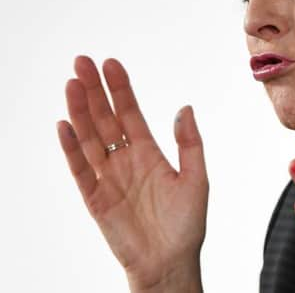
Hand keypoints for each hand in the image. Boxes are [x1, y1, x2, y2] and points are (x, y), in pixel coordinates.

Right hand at [57, 56, 207, 291]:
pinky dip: (72, 149)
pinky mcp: (96, 199)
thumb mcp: (197, 178)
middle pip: (105, 120)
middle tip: (81, 62)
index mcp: (150, 153)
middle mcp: (126, 160)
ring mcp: (109, 178)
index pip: (131, 114)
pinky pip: (81, 170)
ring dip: (80, 112)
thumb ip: (190, 143)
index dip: (120, 90)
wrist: (170, 263)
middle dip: (95, 91)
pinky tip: (65, 125)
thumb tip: (185, 108)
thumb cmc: (186, 224)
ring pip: (90, 138)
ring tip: (71, 84)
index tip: (111, 64)